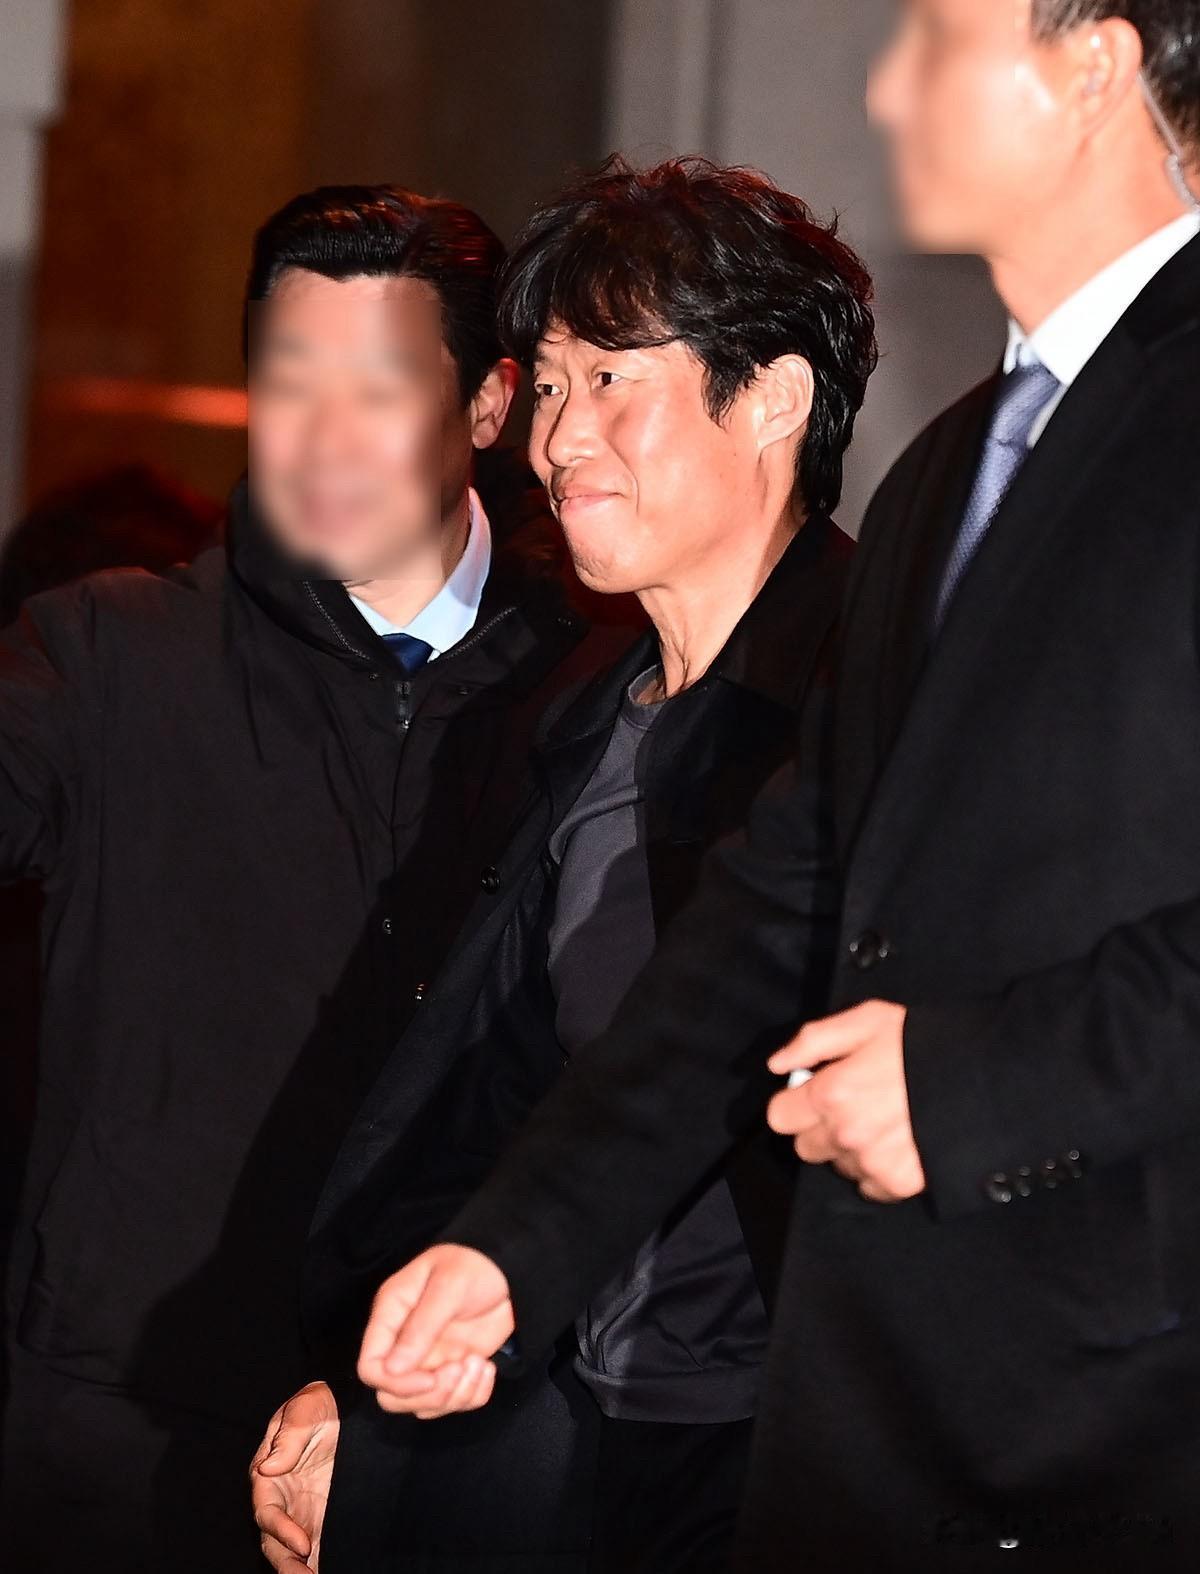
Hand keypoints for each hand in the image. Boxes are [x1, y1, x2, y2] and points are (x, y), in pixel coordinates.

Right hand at [250, 1381, 339, 1571]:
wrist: (348, 1407)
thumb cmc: (321, 1403)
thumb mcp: (306, 1409)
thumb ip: (289, 1436)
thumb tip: (269, 1467)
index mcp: (269, 1475)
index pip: (268, 1511)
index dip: (281, 1530)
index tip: (302, 1544)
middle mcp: (282, 1498)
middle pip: (276, 1540)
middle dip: (287, 1563)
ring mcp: (301, 1510)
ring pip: (292, 1550)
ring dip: (299, 1569)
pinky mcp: (322, 1515)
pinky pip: (318, 1543)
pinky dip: (321, 1561)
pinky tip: (330, 1571)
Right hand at [357, 1243, 513, 1418]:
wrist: (509, 1270)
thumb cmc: (474, 1266)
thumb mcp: (449, 1288)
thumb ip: (421, 1328)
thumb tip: (391, 1370)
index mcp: (391, 1315)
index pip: (370, 1366)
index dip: (396, 1383)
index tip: (431, 1378)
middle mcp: (403, 1343)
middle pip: (392, 1396)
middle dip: (428, 1395)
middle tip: (459, 1369)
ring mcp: (428, 1359)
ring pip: (422, 1405)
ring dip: (455, 1396)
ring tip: (480, 1364)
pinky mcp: (452, 1370)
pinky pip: (452, 1403)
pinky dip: (473, 1396)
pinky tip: (487, 1368)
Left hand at [766, 1001, 925, 1202]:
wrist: (987, 1075)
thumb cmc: (924, 1042)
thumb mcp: (867, 1020)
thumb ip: (814, 1040)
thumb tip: (776, 1064)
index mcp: (832, 1093)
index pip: (780, 1117)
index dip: (795, 1103)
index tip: (815, 1093)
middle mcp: (847, 1134)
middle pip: (806, 1147)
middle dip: (821, 1127)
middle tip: (855, 1105)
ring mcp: (873, 1163)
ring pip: (839, 1166)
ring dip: (852, 1149)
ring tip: (885, 1122)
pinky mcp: (900, 1184)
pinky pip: (871, 1186)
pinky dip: (880, 1170)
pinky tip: (901, 1144)